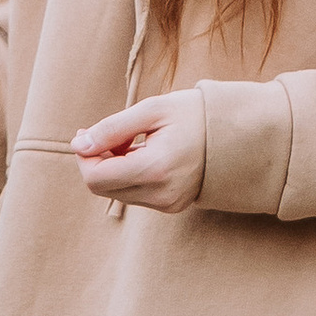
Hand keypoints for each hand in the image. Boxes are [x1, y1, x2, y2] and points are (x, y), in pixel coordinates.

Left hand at [74, 90, 206, 213]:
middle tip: (108, 134)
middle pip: (102, 188)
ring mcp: (168, 204)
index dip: (84, 156)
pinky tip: (144, 155)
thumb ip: (111, 128)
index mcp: (155, 169)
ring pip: (116, 193)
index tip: (87, 132)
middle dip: (96, 161)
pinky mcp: (172, 205)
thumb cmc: (194, 113)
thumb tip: (78, 145)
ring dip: (113, 168)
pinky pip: (135, 195)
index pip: (95, 178)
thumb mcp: (151, 110)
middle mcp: (162, 194)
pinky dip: (129, 176)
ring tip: (131, 142)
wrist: (237, 132)